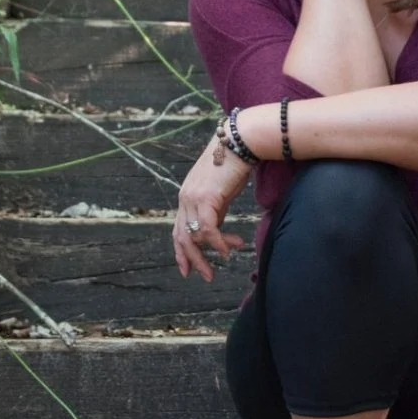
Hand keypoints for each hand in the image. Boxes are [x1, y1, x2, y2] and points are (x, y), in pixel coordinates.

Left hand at [172, 128, 252, 279]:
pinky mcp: (206, 197)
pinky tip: (228, 249)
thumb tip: (215, 230)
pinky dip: (217, 242)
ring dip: (214, 248)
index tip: (186, 270)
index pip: (177, 229)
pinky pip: (208, 228)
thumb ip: (215, 210)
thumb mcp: (220, 192)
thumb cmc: (234, 165)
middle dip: (193, 259)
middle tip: (207, 275)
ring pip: (195, 234)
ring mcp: (193, 198)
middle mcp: (185, 198)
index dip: (181, 252)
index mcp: (187, 197)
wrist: (240, 143)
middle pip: (182, 236)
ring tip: (230, 253)